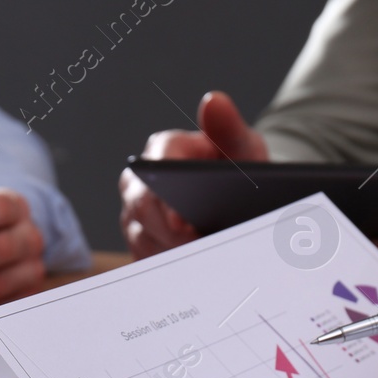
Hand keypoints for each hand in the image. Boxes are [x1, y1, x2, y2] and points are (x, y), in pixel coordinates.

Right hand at [119, 91, 268, 258]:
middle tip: (198, 252)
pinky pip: (146, 262)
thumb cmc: (236, 168)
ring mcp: (136, 217)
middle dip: (168, 234)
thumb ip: (229, 127)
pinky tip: (195, 276)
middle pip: (140, 209)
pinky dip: (170, 270)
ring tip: (202, 266)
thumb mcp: (242, 147)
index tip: (186, 223)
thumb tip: (214, 101)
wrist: (237, 200)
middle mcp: (138, 184)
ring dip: (171, 254)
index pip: (154, 168)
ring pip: (142, 239)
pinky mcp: (141, 245)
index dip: (167, 197)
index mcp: (161, 151)